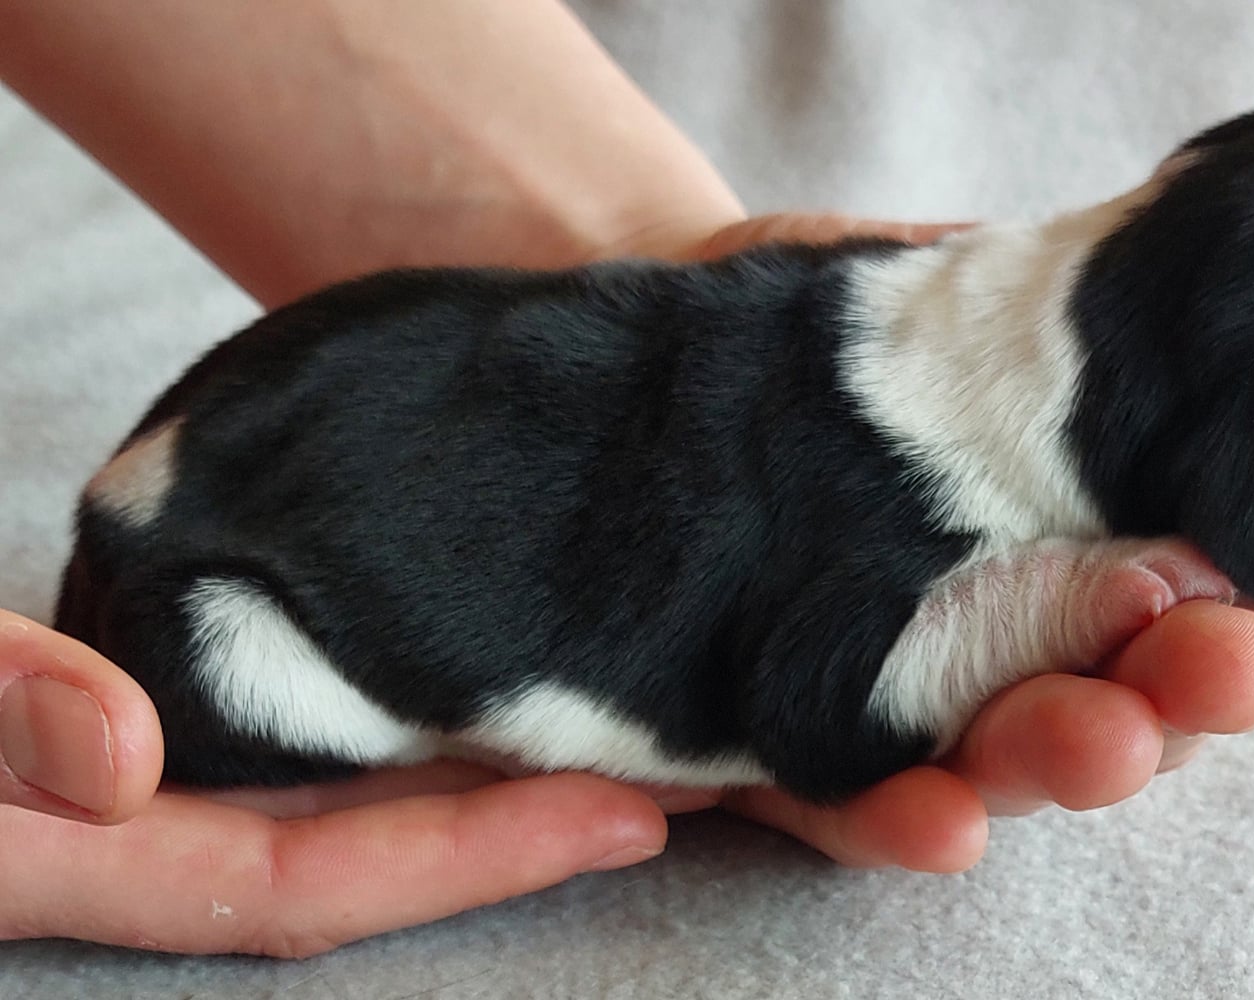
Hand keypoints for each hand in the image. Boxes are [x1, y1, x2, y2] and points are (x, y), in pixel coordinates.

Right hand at [0, 609, 692, 956]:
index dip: (465, 858)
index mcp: (58, 857)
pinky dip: (370, 732)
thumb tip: (129, 761)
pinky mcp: (109, 732)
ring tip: (603, 736)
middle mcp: (104, 840)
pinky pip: (269, 751)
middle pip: (346, 860)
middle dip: (508, 831)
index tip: (621, 813)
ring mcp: (110, 794)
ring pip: (317, 809)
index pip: (295, 885)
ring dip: (456, 782)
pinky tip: (446, 691)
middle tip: (677, 778)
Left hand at [651, 214, 1253, 873]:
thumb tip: (1175, 267)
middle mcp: (1046, 624)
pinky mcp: (816, 751)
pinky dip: (908, 816)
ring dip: (1088, 749)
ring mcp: (938, 695)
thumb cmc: (826, 345)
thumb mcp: (932, 288)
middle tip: (1243, 655)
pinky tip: (944, 818)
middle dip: (1215, 675)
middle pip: (1163, 678)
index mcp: (1111, 528)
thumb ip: (1043, 291)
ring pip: (1037, 747)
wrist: (660, 397)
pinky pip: (870, 804)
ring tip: (1111, 731)